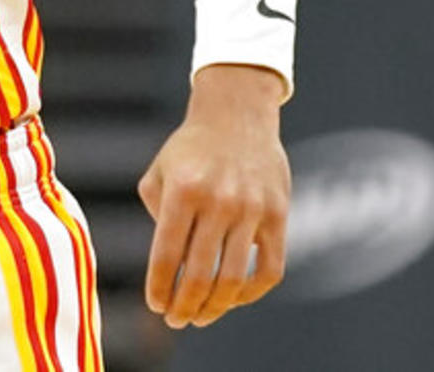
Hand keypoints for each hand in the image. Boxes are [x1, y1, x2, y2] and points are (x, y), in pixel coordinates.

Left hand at [138, 64, 289, 328]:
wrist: (236, 113)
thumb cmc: (190, 148)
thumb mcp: (159, 171)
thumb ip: (156, 215)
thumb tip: (168, 265)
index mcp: (183, 191)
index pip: (167, 255)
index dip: (160, 288)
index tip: (155, 306)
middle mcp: (218, 201)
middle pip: (199, 274)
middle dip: (184, 306)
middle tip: (175, 320)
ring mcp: (251, 209)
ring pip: (233, 278)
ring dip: (214, 307)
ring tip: (200, 318)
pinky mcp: (278, 215)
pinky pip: (269, 269)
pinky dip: (251, 293)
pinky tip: (234, 299)